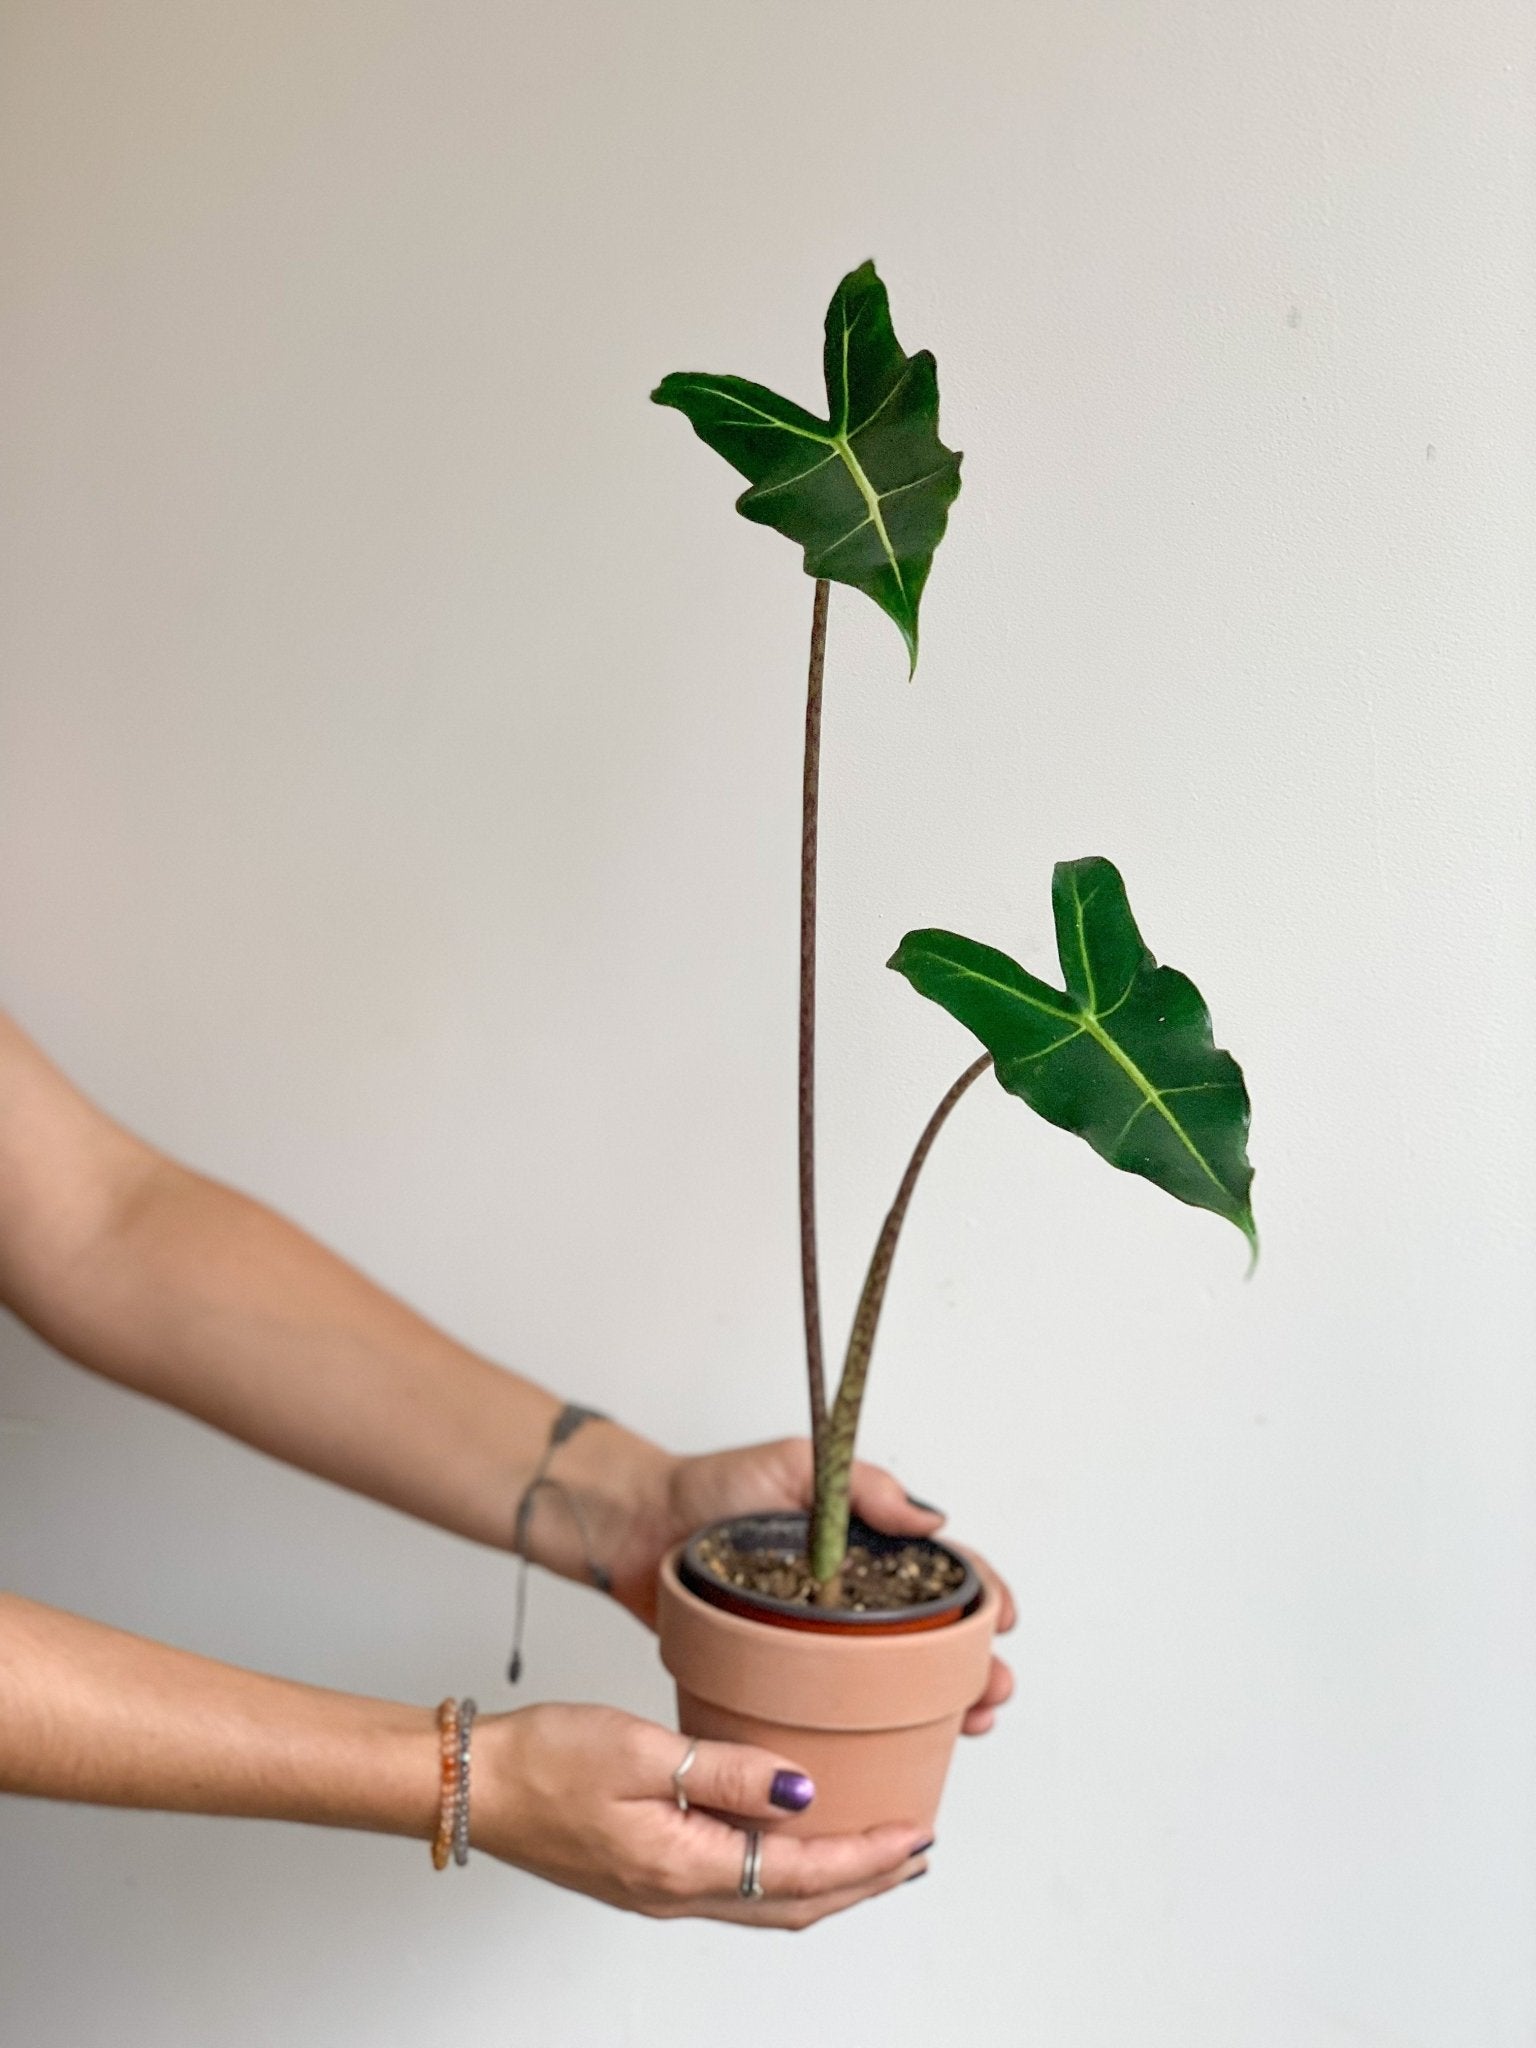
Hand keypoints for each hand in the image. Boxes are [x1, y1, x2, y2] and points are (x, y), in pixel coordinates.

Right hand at [472, 1703, 930, 1925]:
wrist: (470, 1786)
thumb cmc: (544, 1761)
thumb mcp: (640, 1752)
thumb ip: (726, 1771)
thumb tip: (804, 1791)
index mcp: (683, 1868)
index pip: (801, 1872)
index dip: (867, 1856)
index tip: (918, 1833)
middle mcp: (678, 1894)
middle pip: (795, 1903)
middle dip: (864, 1880)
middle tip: (916, 1851)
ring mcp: (660, 1890)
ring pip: (766, 1902)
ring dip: (827, 1882)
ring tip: (872, 1854)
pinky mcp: (645, 1872)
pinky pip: (735, 1886)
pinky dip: (781, 1872)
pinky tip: (786, 1842)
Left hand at [600, 1435, 1015, 1736]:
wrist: (634, 1529)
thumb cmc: (710, 1487)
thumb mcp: (794, 1467)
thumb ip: (864, 1487)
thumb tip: (934, 1520)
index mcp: (861, 1543)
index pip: (939, 1570)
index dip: (980, 1594)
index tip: (1000, 1620)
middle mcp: (848, 1594)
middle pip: (933, 1636)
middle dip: (977, 1664)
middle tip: (992, 1691)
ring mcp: (817, 1639)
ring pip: (898, 1679)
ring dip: (945, 1702)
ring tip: (969, 1724)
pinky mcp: (781, 1675)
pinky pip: (838, 1704)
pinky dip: (879, 1729)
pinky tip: (903, 1750)